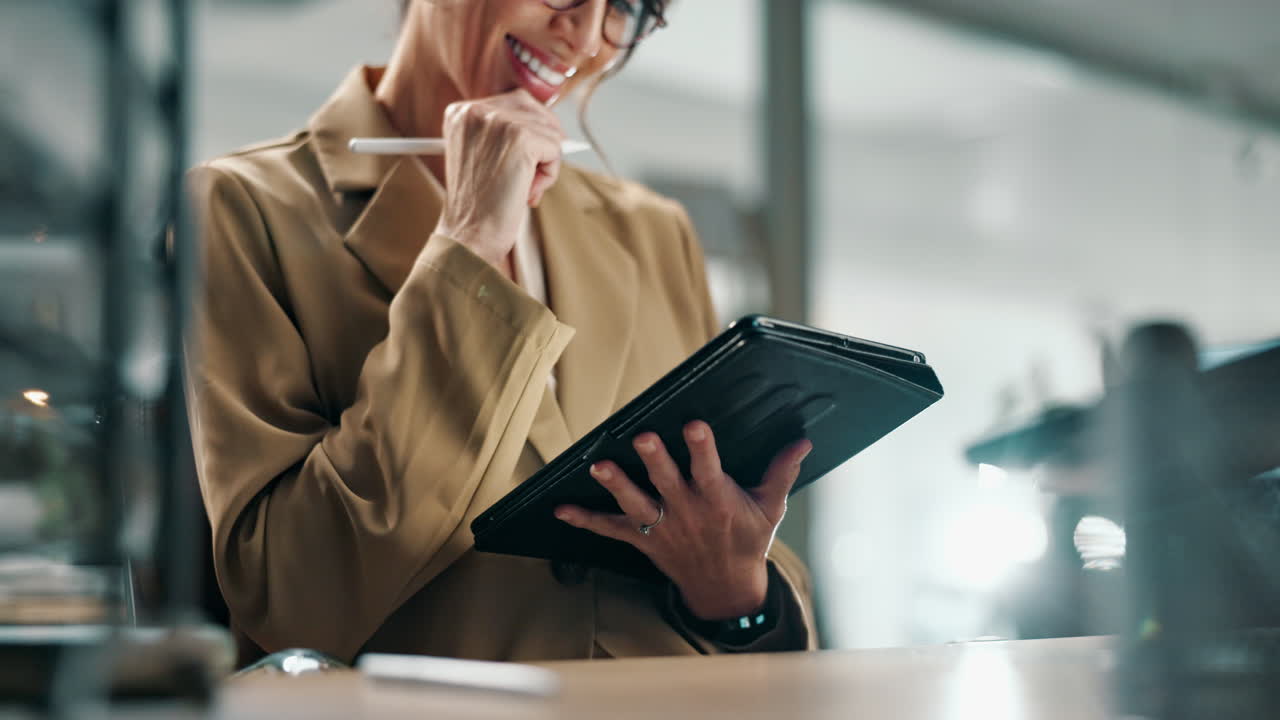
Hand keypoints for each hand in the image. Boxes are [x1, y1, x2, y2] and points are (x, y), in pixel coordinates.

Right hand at [433, 89, 564, 268]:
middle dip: (540, 146)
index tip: (516, 163)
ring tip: (518, 187)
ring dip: (543, 164)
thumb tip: (553, 126)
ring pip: (549, 131)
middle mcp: (476, 110)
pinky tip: (526, 191)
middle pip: (537, 111)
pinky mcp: (520, 138)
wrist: (469, 236)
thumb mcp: (483, 156)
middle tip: (521, 178)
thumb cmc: (479, 205)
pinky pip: (556, 150)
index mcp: (461, 112)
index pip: (516, 103)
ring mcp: (498, 121)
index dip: (529, 133)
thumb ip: (505, 134)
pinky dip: (549, 175)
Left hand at [554, 421, 812, 620]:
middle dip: (655, 460)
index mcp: (718, 501)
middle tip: (644, 437)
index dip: (702, 448)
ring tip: (599, 466)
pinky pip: (610, 530)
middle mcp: (687, 513)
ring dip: (617, 485)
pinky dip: (585, 521)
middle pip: (667, 483)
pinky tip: (561, 508)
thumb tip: (802, 441)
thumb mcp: (771, 508)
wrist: (725, 589)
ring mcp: (662, 527)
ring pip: (636, 505)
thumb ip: (782, 472)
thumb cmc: (747, 541)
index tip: (695, 425)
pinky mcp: (643, 540)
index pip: (710, 470)